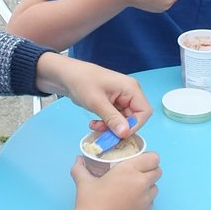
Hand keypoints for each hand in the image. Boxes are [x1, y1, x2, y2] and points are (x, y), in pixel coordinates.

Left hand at [35, 53, 152, 137]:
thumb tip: (125, 133)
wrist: (66, 75)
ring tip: (95, 126)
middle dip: (119, 127)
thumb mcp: (97, 102)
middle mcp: (130, 93)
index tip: (119, 134)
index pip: (144, 112)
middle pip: (134, 118)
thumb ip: (112, 118)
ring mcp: (121, 98)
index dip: (135, 125)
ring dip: (111, 127)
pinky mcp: (113, 103)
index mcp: (131, 88)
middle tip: (103, 132)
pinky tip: (94, 123)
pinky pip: (115, 118)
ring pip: (124, 120)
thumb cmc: (82, 82)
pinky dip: (106, 123)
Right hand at [66, 153, 160, 209]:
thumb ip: (80, 167)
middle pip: (158, 171)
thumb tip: (78, 159)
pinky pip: (151, 202)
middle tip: (135, 173)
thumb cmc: (90, 205)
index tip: (138, 161)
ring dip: (148, 185)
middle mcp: (141, 183)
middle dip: (149, 170)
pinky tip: (130, 202)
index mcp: (129, 170)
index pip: (153, 158)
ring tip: (132, 188)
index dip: (148, 158)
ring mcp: (146, 200)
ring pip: (155, 187)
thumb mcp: (83, 182)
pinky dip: (144, 199)